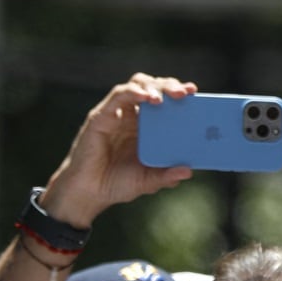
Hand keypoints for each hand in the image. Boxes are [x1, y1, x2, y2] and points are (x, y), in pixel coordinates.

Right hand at [38, 73, 197, 226]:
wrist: (87, 195)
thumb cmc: (117, 184)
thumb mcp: (148, 181)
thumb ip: (166, 176)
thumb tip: (189, 171)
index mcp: (149, 126)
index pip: (167, 99)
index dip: (179, 92)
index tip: (194, 91)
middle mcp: (134, 116)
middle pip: (154, 86)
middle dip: (170, 85)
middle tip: (185, 93)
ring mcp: (117, 114)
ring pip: (137, 85)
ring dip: (154, 86)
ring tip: (164, 98)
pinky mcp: (101, 117)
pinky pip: (118, 96)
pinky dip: (133, 92)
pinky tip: (146, 97)